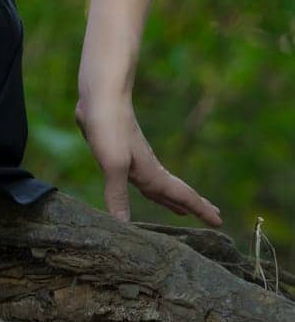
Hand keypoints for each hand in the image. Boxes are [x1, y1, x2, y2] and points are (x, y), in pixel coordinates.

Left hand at [74, 95, 222, 226]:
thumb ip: (117, 194)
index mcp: (151, 173)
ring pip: (159, 185)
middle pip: (175, 191)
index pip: (182, 195)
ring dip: (172, 198)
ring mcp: (134, 160)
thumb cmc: (109, 128)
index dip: (201, 210)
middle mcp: (147, 168)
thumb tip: (123, 225)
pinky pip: (142, 178)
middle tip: (213, 216)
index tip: (221, 223)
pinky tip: (142, 184)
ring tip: (181, 210)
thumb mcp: (113, 164)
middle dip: (194, 205)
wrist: (100, 95)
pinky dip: (150, 188)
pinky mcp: (120, 152)